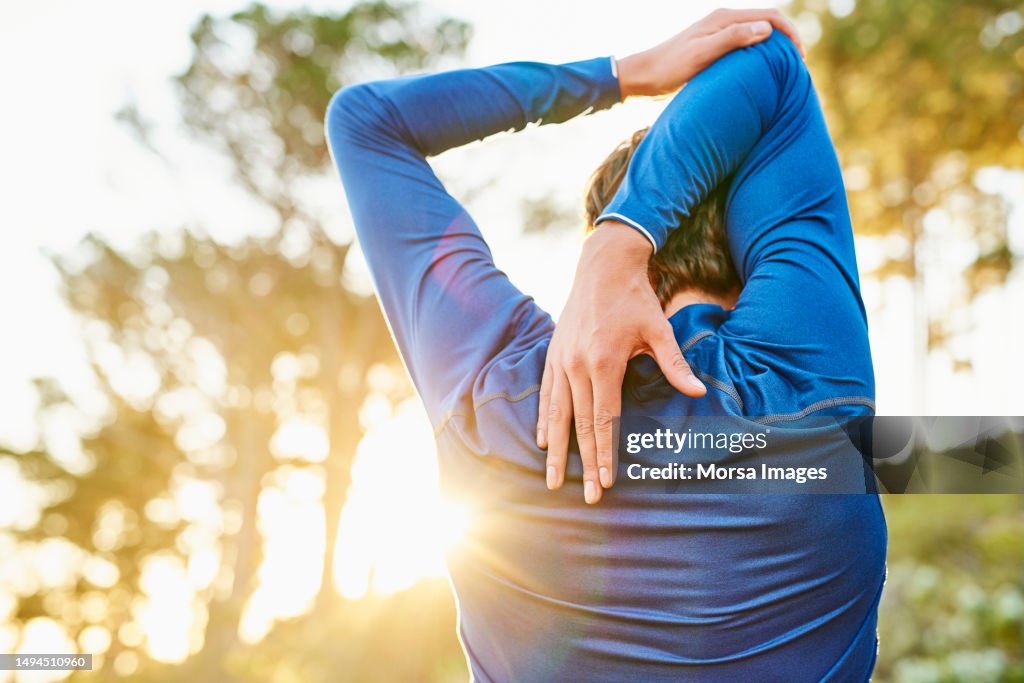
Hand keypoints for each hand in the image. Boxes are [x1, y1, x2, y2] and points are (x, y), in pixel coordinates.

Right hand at [537, 223, 707, 503]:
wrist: (602, 266)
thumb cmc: (635, 298)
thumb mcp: (659, 329)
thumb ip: (675, 364)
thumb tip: (698, 392)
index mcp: (603, 362)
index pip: (605, 419)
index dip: (605, 453)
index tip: (605, 483)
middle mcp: (576, 365)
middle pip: (579, 425)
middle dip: (581, 464)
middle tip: (585, 498)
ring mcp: (560, 360)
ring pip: (557, 414)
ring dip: (556, 450)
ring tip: (552, 479)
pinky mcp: (553, 354)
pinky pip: (546, 394)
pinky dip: (544, 419)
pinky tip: (543, 439)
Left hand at [617, 8, 804, 98]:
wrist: (643, 76)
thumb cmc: (670, 68)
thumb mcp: (701, 55)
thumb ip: (732, 39)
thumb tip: (766, 29)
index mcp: (724, 18)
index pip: (770, 16)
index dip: (790, 34)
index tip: (801, 58)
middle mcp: (724, 21)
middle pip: (767, 23)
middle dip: (787, 41)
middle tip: (799, 68)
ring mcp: (719, 34)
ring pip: (757, 35)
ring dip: (775, 49)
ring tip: (786, 72)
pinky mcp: (714, 47)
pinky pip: (745, 46)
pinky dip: (760, 56)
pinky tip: (763, 75)